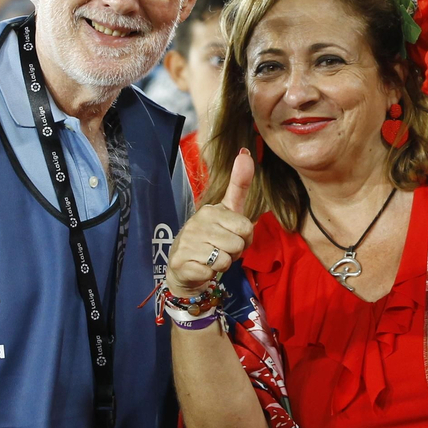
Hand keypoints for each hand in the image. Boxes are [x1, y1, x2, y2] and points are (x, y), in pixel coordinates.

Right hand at [167, 148, 254, 296]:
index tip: (231, 236)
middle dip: (234, 253)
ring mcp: (187, 243)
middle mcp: (197, 223)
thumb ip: (239, 184)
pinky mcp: (181, 263)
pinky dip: (209, 275)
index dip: (244, 239)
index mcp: (210, 210)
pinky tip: (200, 268)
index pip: (246, 228)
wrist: (183, 266)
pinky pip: (210, 274)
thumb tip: (246, 152)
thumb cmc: (211, 236)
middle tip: (220, 250)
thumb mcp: (229, 211)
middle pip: (237, 246)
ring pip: (225, 261)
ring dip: (222, 265)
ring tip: (211, 258)